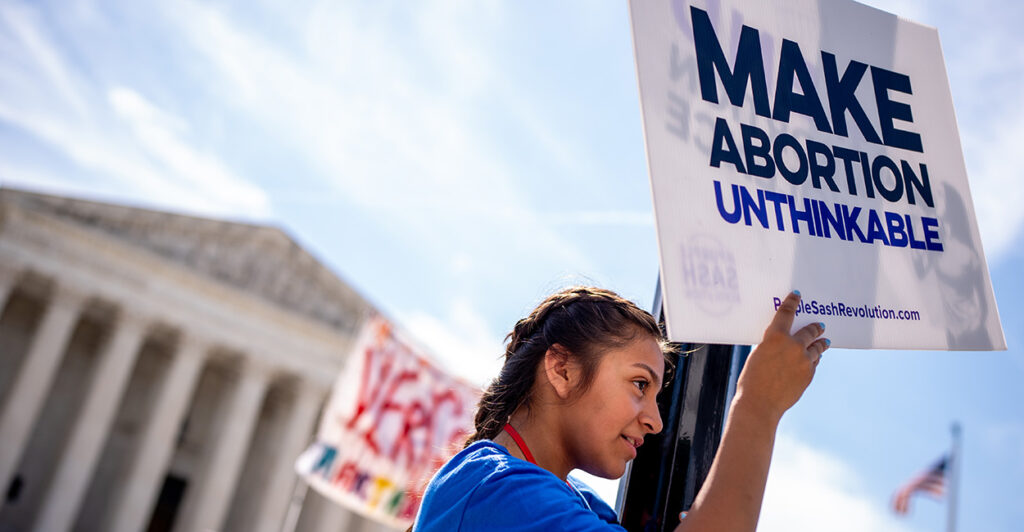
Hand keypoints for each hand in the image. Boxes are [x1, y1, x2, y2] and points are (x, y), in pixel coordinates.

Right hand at [734, 291, 828, 420]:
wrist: (760, 403)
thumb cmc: (751, 379)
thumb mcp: (758, 355)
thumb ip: (773, 346)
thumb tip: (784, 344)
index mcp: (775, 337)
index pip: (786, 314)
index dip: (792, 303)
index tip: (797, 296)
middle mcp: (793, 346)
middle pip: (809, 331)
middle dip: (814, 327)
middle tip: (819, 325)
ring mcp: (804, 361)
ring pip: (816, 348)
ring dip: (820, 344)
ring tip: (824, 341)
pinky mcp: (809, 374)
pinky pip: (814, 363)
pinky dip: (814, 359)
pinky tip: (814, 359)